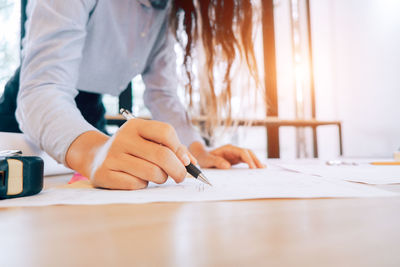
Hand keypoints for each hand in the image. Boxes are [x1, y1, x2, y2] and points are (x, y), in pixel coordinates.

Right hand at [66, 119, 195, 189]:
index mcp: (135, 125)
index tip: (186, 161)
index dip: (180, 149)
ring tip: (156, 176)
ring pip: (152, 172)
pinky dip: (143, 185)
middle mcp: (122, 138)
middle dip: (178, 170)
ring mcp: (112, 156)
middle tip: (181, 176)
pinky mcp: (104, 174)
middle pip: (162, 155)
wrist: (96, 156)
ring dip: (161, 178)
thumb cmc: (132, 150)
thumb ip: (173, 149)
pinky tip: (137, 179)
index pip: (166, 132)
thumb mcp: (149, 141)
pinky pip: (136, 184)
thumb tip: (192, 163)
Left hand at [189, 142, 265, 168]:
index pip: (242, 152)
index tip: (253, 167)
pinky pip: (246, 160)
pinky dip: (252, 164)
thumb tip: (227, 166)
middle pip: (248, 153)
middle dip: (256, 160)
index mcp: (228, 148)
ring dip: (256, 162)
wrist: (202, 156)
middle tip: (262, 169)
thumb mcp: (207, 160)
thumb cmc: (204, 158)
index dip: (248, 159)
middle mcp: (234, 150)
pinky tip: (258, 169)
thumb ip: (216, 162)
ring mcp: (236, 154)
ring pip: (249, 156)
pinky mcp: (236, 159)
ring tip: (263, 170)